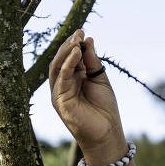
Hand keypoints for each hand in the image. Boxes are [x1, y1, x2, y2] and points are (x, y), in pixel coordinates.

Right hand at [49, 29, 124, 156]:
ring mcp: (59, 93)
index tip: (82, 31)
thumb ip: (92, 61)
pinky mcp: (60, 100)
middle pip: (60, 61)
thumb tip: (88, 40)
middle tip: (78, 32)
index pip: (69, 59)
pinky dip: (68, 64)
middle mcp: (62, 86)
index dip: (74, 44)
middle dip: (69, 45)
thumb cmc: (105, 109)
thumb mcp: (100, 79)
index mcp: (72, 81)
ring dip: (67, 51)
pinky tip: (76, 52)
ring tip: (77, 40)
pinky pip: (61, 78)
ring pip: (57, 67)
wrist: (107, 133)